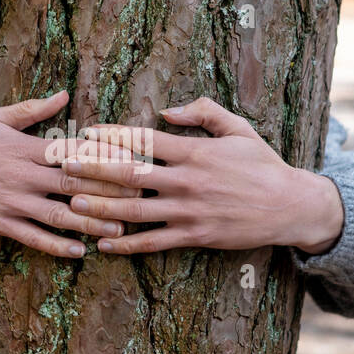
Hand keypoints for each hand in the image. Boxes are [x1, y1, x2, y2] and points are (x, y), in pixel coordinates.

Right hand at [0, 90, 141, 257]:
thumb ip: (32, 109)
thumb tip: (64, 94)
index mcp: (26, 147)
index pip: (75, 152)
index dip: (106, 156)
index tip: (135, 159)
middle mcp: (22, 175)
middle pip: (75, 184)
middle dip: (111, 191)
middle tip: (142, 197)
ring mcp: (10, 201)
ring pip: (60, 215)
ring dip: (92, 223)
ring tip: (121, 230)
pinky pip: (32, 237)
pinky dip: (56, 246)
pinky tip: (78, 252)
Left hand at [63, 97, 344, 255]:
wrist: (291, 206)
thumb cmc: (263, 164)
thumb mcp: (238, 128)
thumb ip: (203, 112)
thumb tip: (167, 109)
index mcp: (195, 152)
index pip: (144, 140)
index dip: (112, 135)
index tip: (85, 132)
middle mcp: (187, 181)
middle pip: (130, 174)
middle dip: (93, 169)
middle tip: (62, 166)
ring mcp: (189, 212)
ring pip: (135, 211)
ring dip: (101, 209)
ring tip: (71, 205)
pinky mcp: (195, 236)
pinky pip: (154, 243)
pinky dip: (127, 245)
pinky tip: (103, 245)